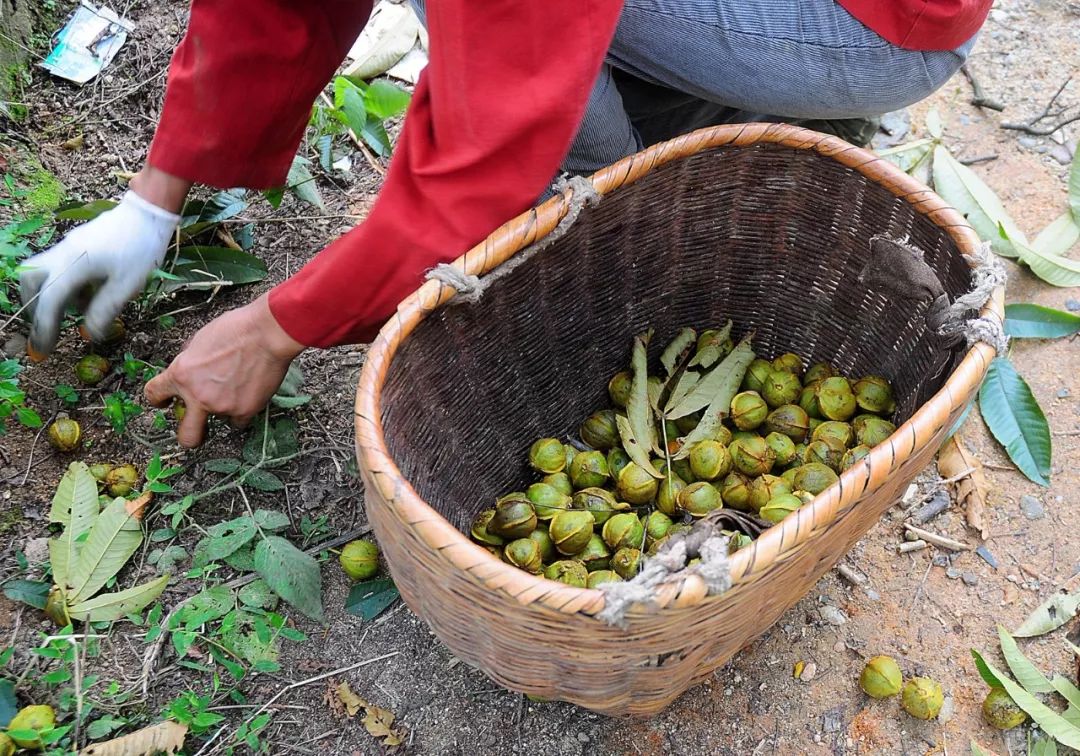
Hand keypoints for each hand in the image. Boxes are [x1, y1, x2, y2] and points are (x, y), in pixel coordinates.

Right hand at [20, 190, 181, 355]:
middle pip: (30, 280)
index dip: (44, 326)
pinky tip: (87, 294)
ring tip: (73, 312)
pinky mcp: (76, 243)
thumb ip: (105, 310)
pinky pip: (57, 265)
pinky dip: (63, 283)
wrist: (148, 212)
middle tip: (48, 327)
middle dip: (34, 306)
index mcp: (73, 265)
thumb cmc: (141, 248)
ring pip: (40, 271)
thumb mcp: (128, 285)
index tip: (43, 348)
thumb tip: (89, 333)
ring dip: (48, 294)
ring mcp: (67, 246)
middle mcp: (62, 254)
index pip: (50, 300)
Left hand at [144, 294, 305, 446]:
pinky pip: (240, 420)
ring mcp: (222, 406)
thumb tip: (190, 371)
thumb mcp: (200, 340)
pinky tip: (248, 393)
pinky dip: (242, 410)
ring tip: (236, 387)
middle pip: (186, 436)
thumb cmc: (238, 330)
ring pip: (218, 420)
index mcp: (181, 374)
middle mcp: (198, 395)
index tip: (165, 401)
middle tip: (195, 427)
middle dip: (189, 436)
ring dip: (223, 409)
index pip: (154, 394)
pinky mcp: (245, 410)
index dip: (158, 399)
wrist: (267, 333)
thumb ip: (191, 362)